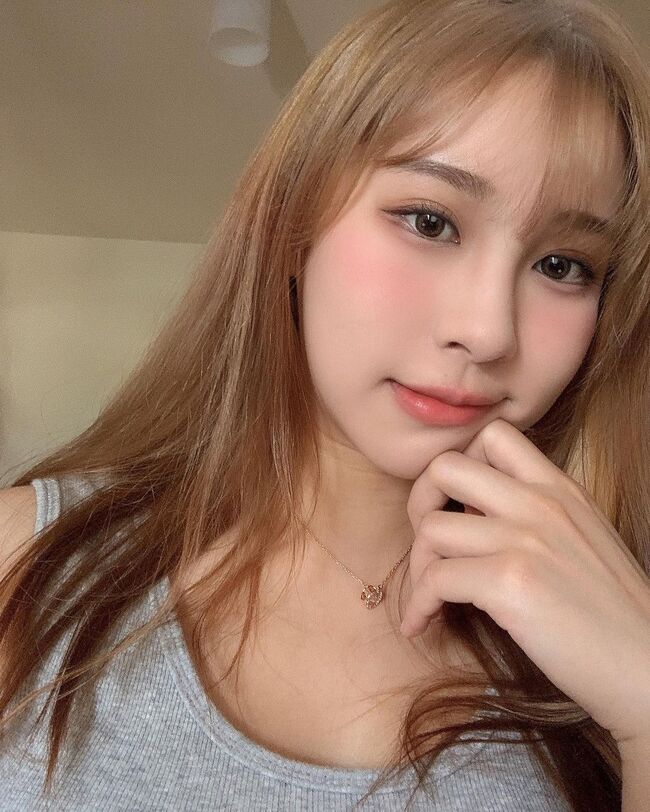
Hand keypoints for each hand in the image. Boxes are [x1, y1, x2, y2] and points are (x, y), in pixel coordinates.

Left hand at [400, 418, 649, 747]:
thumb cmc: (610, 617)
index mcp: (560, 489)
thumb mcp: (580, 540)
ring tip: (429, 596)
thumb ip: (533, 516)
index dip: (459, 465)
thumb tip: (470, 513)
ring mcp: (526, 539)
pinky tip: (423, 625)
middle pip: (444, 467)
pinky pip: (434, 580)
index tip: (456, 507)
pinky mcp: (510, 582)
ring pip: (431, 527)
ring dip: (418, 566)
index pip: (493, 436)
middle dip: (420, 503)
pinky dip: (418, 605)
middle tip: (429, 545)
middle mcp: (542, 503)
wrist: (648, 671)